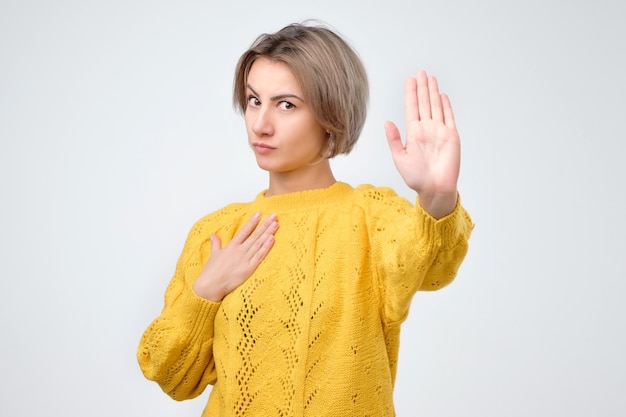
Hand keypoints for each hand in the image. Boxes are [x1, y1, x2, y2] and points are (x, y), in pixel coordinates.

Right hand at [192, 212, 277, 300]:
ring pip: (259, 244)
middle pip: (255, 235)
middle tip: (274, 216)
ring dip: (268, 233)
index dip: (252, 222)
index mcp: (231, 246)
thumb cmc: (211, 271)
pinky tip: (272, 239)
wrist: (210, 286)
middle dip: (265, 225)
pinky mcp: (249, 269)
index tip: (259, 214)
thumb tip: (213, 235)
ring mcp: (245, 259)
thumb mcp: (214, 255)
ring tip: (276, 224)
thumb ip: (216, 244)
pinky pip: (260, 256)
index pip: (244, 231)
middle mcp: (239, 251)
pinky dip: (266, 247)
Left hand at [385, 70, 459, 218]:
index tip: (409, 80)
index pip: (411, 108)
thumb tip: (386, 122)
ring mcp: (439, 131)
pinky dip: (446, 106)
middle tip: (420, 72)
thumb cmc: (416, 178)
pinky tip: (442, 96)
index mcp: (413, 133)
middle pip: (424, 103)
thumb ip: (393, 140)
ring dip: (433, 92)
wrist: (434, 189)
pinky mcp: (451, 136)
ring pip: (435, 106)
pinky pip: (449, 117)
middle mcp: (426, 129)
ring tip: (430, 78)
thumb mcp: (399, 158)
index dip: (410, 94)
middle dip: (422, 88)